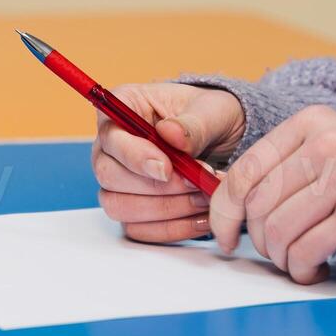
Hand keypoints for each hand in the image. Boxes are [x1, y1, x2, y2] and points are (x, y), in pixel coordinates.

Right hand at [93, 83, 244, 242]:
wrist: (226, 140)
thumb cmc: (212, 117)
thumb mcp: (213, 110)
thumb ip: (193, 124)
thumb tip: (170, 134)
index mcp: (123, 106)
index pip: (110, 136)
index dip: (134, 156)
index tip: (168, 168)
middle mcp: (111, 145)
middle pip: (108, 175)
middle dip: (156, 187)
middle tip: (196, 183)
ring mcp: (118, 179)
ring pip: (119, 206)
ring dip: (165, 209)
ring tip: (203, 198)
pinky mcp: (132, 208)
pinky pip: (138, 229)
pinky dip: (172, 228)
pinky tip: (201, 217)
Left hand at [209, 105, 335, 284]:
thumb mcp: (329, 150)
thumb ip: (286, 166)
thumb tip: (229, 206)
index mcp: (311, 123)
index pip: (246, 170)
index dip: (225, 211)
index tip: (225, 237)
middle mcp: (327, 145)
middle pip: (259, 203)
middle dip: (259, 239)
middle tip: (276, 251)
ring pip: (278, 229)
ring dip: (281, 257)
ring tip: (298, 260)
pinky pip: (306, 250)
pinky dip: (301, 268)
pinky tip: (314, 269)